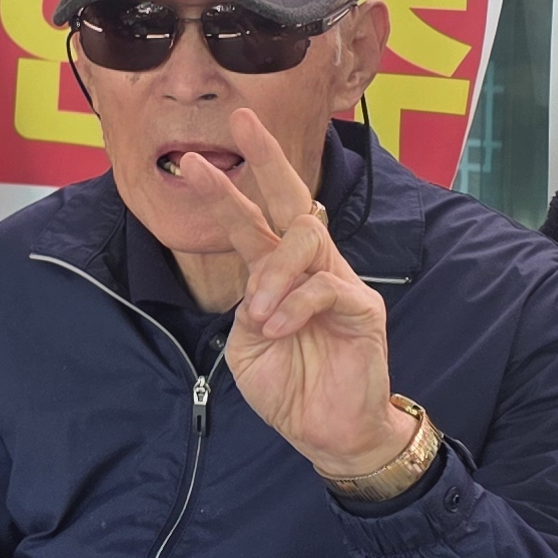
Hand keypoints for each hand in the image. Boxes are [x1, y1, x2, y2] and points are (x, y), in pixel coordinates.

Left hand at [185, 107, 412, 492]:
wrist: (327, 433)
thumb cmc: (289, 387)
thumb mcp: (247, 346)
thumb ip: (247, 307)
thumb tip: (257, 284)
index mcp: (276, 273)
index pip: (252, 219)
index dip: (227, 188)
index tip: (196, 158)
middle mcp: (309, 267)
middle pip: (292, 201)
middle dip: (266, 159)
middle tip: (244, 123)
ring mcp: (339, 282)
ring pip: (306, 240)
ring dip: (274, 274)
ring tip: (259, 314)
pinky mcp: (362, 307)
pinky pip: (325, 288)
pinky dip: (295, 305)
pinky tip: (280, 327)